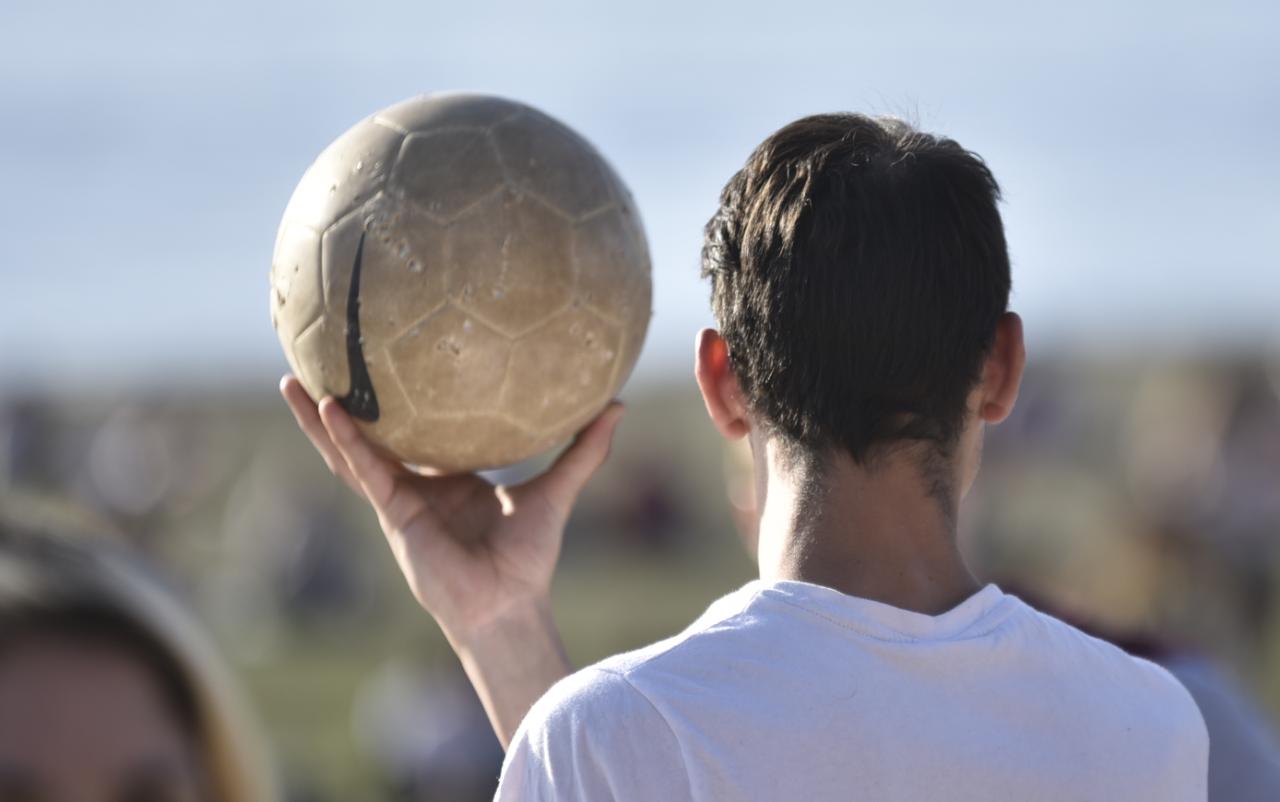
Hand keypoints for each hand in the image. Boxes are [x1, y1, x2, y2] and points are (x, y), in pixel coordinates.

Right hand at [280, 375, 622, 743]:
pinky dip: (344, 441)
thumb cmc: (528, 559)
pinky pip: (364, 470)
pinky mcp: (392, 512)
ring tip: (290, 381)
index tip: (390, 360)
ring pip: (348, 452)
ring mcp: (398, 499)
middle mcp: (417, 486)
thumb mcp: (556, 491)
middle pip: (371, 436)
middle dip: (342, 404)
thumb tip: (618, 404)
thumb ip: (583, 451)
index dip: (401, 402)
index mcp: (449, 479)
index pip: (419, 433)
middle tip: (319, 361)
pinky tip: (326, 409)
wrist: (508, 605)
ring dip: (317, 420)